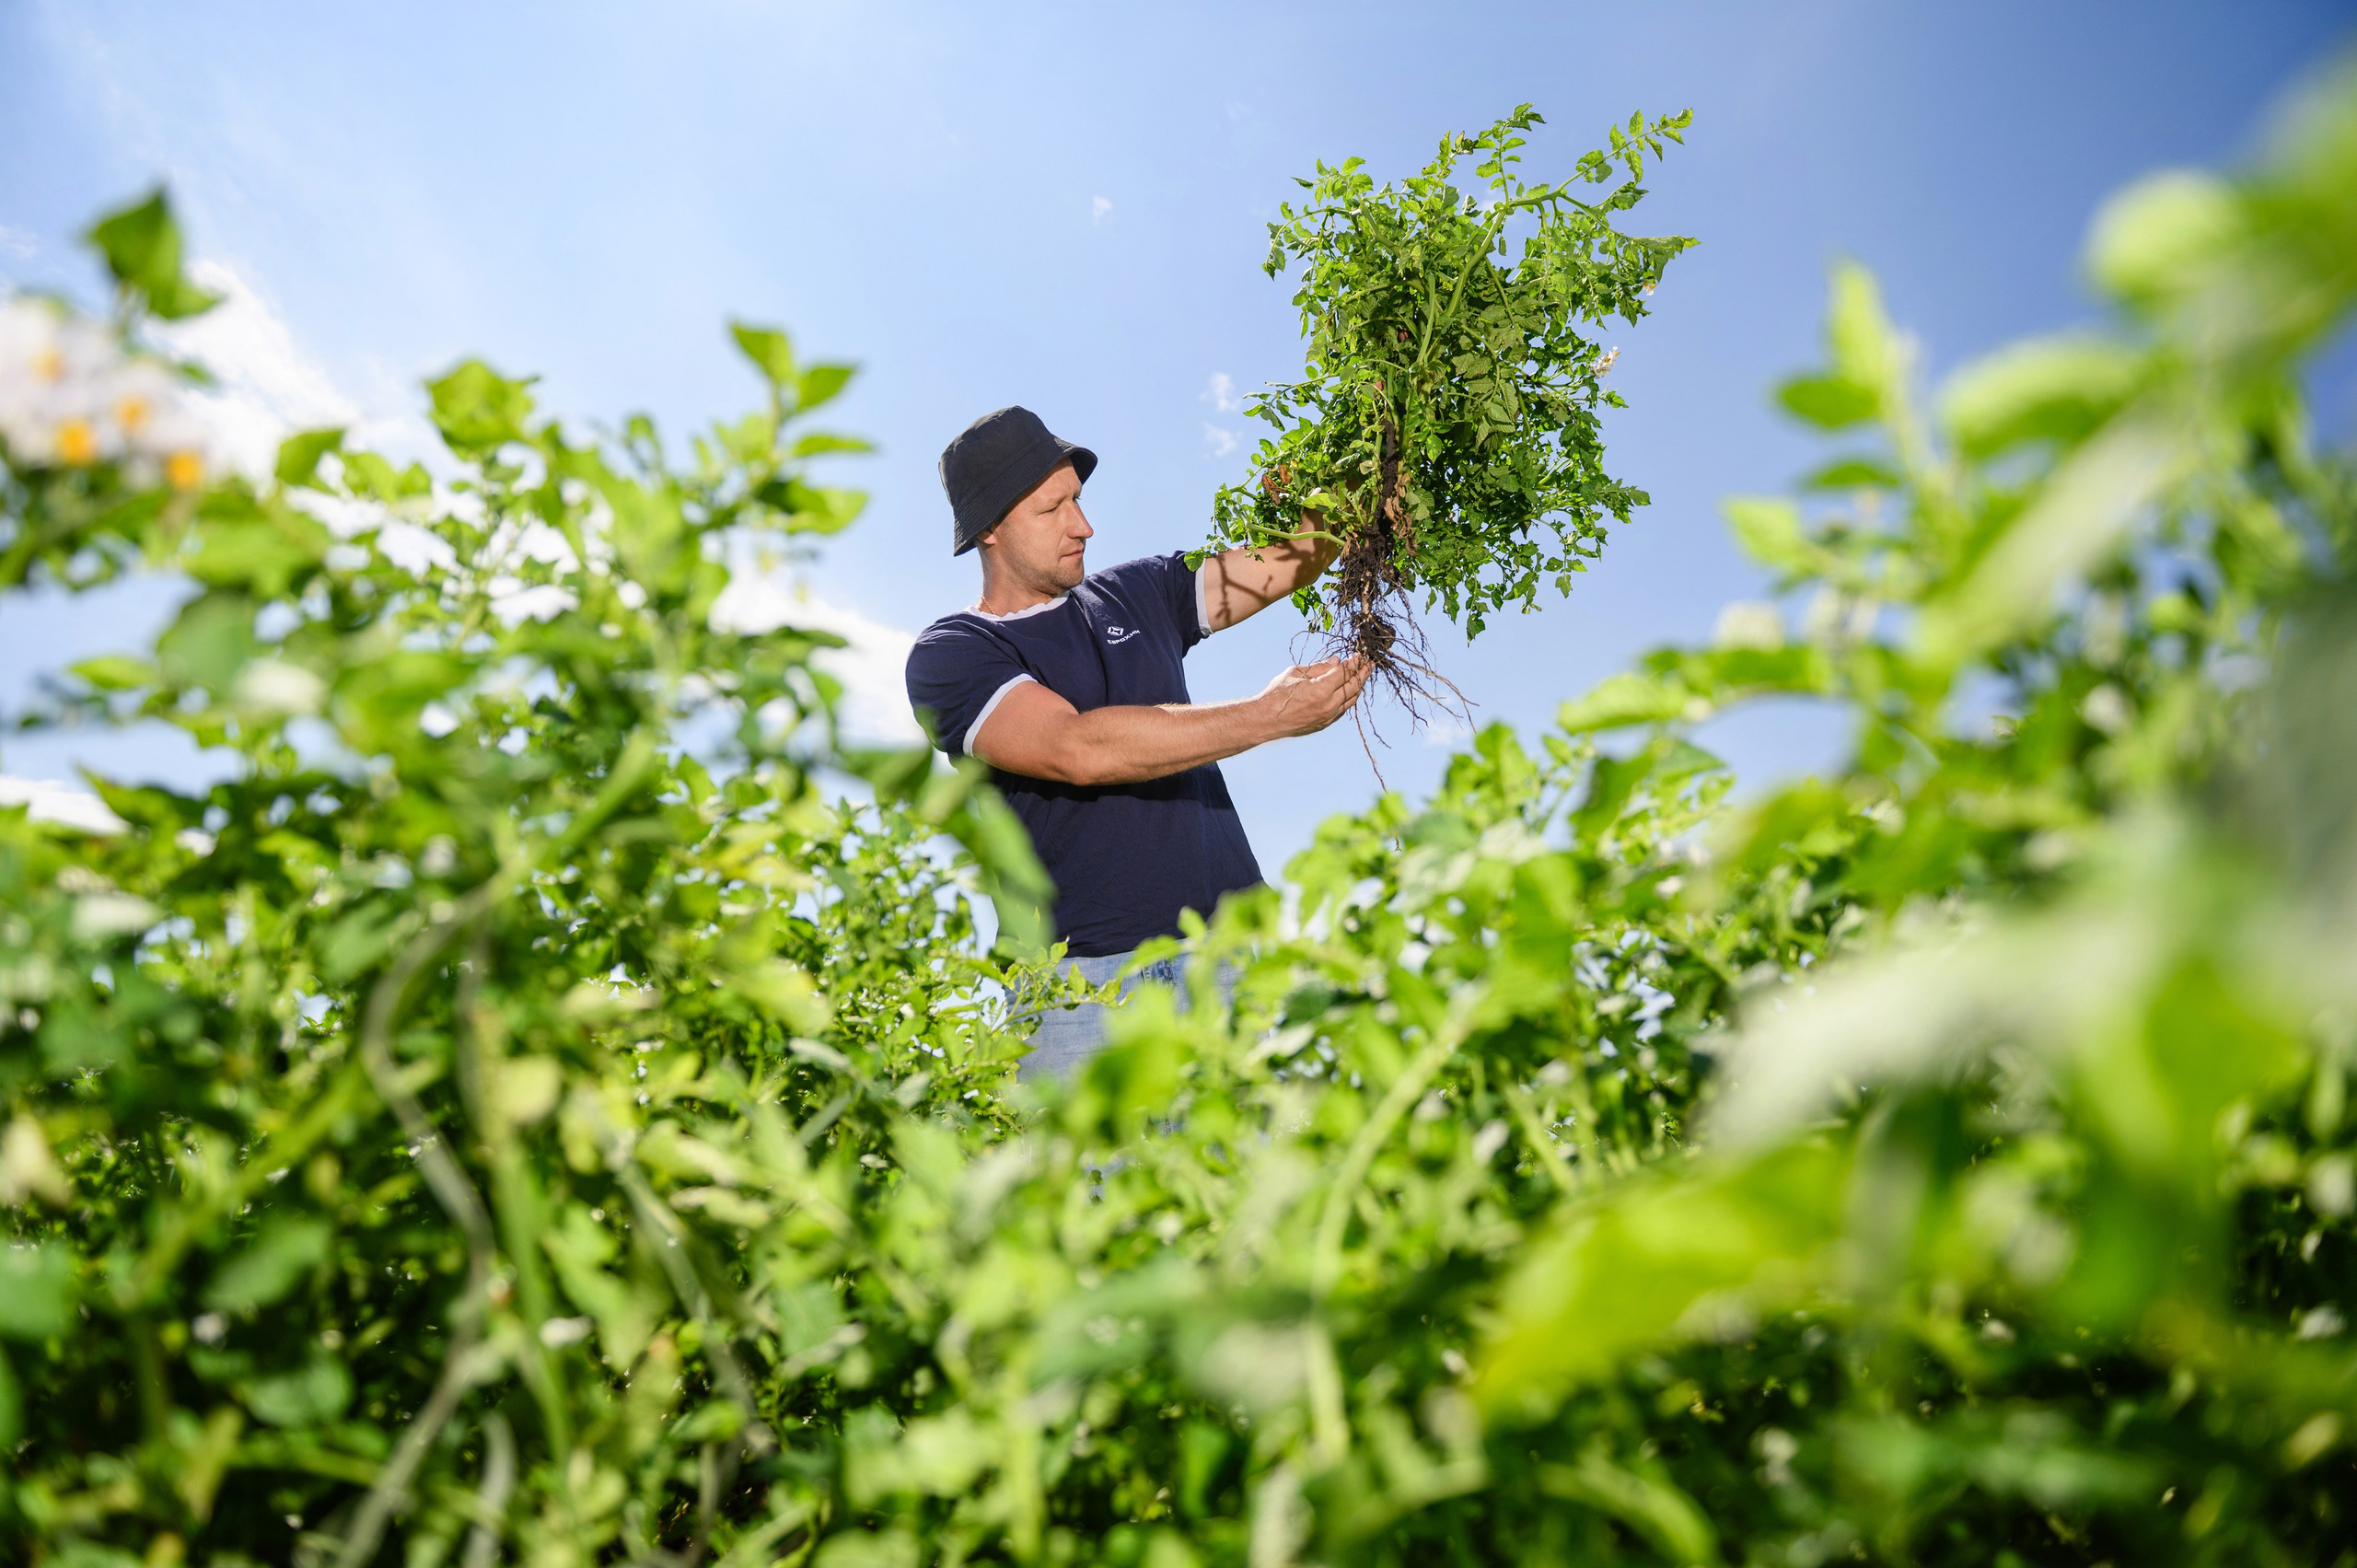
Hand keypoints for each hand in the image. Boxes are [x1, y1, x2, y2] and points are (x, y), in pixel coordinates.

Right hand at [1255, 656, 1369, 738]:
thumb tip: (1337, 661)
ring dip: (1358, 686)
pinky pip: (1342, 709)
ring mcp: (1328, 716)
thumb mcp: (1296, 673)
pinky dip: (1349, 698)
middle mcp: (1328, 705)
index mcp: (1321, 689)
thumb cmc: (1276, 693)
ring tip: (1363, 675)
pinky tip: (1349, 690)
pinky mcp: (1324, 724)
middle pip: (1353, 686)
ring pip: (1350, 699)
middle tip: (1370, 663)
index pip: (1345, 672)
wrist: (1265, 720)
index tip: (1360, 655)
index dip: (1354, 662)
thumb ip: (1319, 667)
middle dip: (1363, 673)